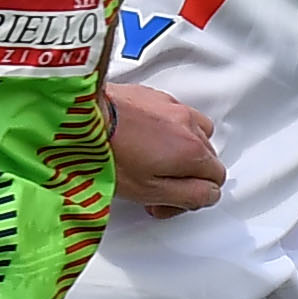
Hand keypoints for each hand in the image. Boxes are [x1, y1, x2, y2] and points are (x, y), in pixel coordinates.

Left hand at [109, 81, 222, 213]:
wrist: (80, 117)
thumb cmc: (109, 153)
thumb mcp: (150, 191)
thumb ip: (189, 196)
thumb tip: (209, 195)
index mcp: (192, 151)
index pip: (216, 179)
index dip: (194, 196)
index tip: (169, 202)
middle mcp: (188, 125)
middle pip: (206, 157)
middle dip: (187, 175)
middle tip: (156, 188)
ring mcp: (171, 107)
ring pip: (194, 133)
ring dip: (180, 150)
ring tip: (153, 162)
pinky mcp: (153, 96)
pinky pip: (173, 116)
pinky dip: (165, 131)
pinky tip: (142, 141)